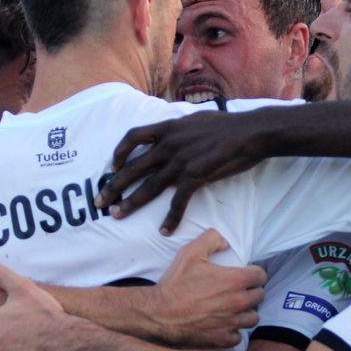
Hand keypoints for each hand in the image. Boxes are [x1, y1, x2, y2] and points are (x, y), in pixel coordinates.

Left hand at [95, 109, 271, 232]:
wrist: (250, 132)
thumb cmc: (228, 126)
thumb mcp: (196, 119)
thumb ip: (179, 128)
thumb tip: (172, 131)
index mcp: (168, 128)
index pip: (132, 137)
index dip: (118, 152)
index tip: (112, 167)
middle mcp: (169, 144)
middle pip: (132, 167)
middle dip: (113, 185)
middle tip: (100, 201)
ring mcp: (180, 161)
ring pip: (148, 186)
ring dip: (131, 203)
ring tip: (117, 215)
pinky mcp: (195, 176)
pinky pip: (178, 201)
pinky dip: (170, 218)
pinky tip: (165, 231)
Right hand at [150, 229, 264, 347]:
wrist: (160, 312)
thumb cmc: (176, 283)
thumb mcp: (190, 252)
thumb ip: (211, 239)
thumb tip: (225, 242)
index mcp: (235, 281)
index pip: (261, 276)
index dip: (254, 273)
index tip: (246, 274)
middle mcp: (238, 302)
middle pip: (260, 296)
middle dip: (252, 291)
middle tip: (239, 290)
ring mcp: (231, 322)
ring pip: (253, 318)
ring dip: (246, 312)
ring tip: (235, 308)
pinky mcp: (222, 338)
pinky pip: (238, 337)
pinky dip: (233, 331)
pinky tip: (224, 324)